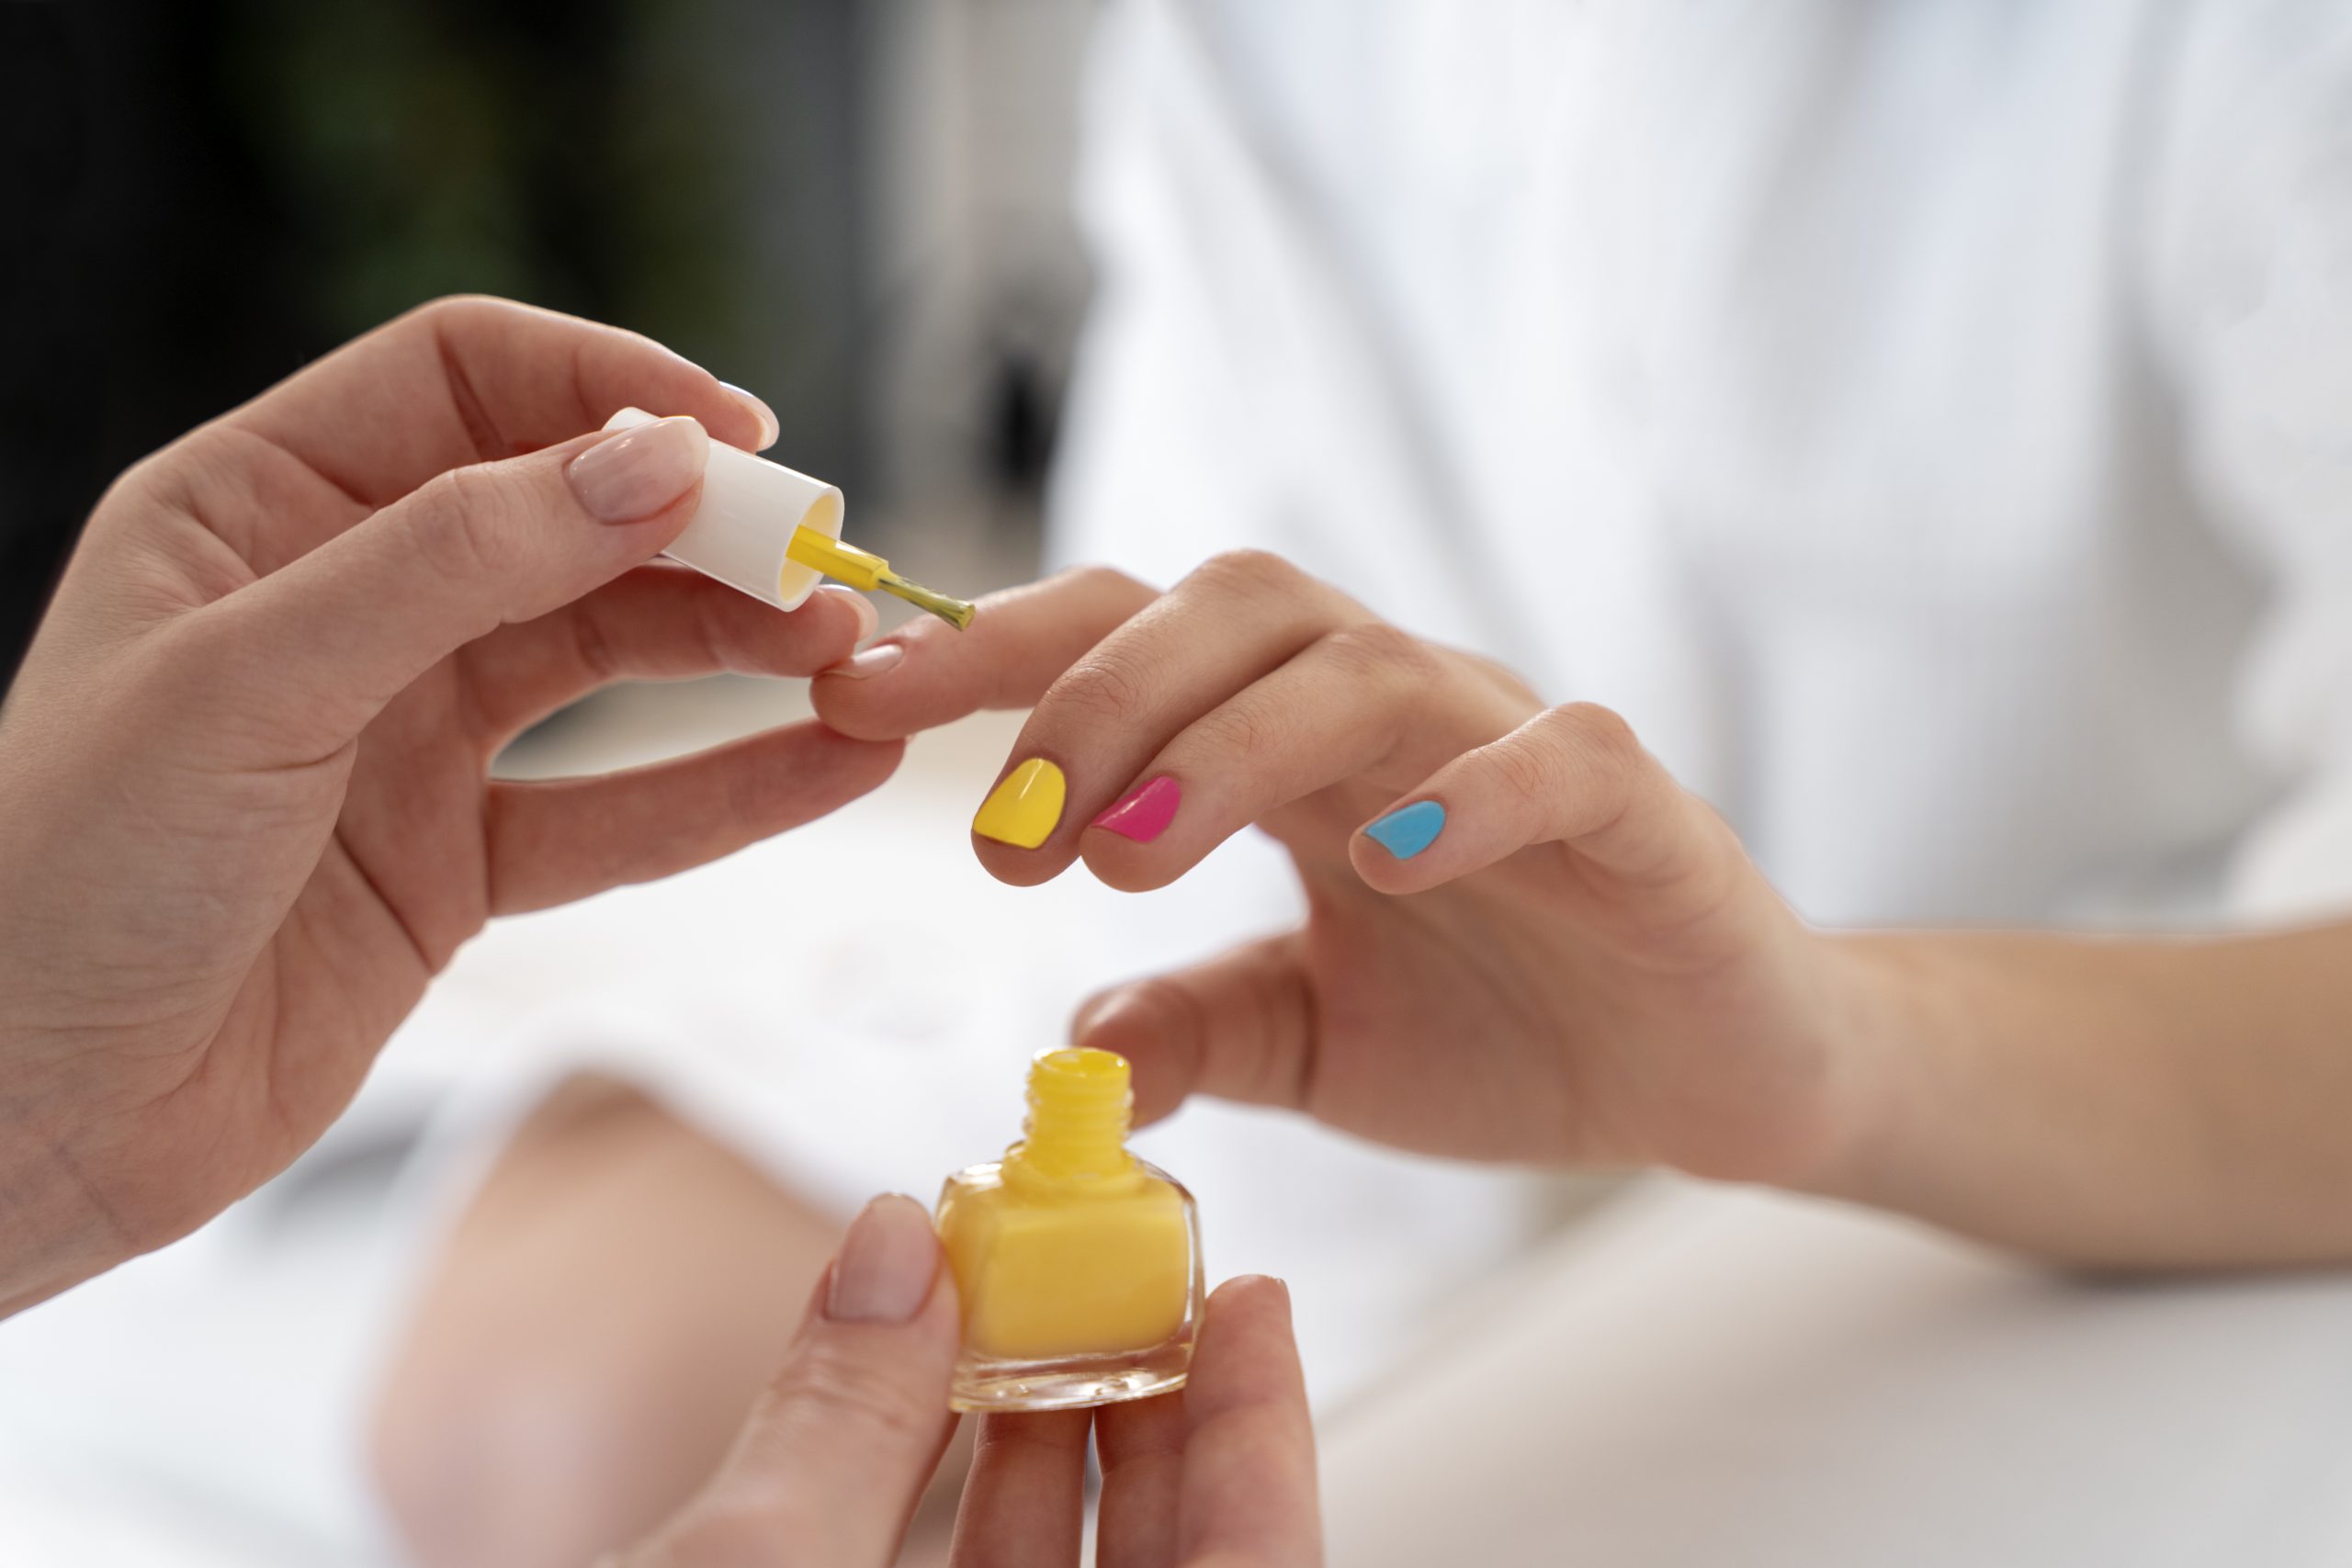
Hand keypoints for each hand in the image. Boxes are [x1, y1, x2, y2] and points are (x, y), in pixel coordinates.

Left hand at [0, 297, 901, 1311]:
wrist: (12, 1123)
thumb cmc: (63, 874)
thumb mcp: (253, 681)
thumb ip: (457, 561)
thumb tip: (657, 459)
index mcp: (257, 507)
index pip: (467, 380)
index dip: (610, 386)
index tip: (744, 435)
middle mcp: (344, 604)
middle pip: (568, 521)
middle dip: (707, 535)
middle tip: (828, 567)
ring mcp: (405, 738)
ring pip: (611, 663)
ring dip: (736, 654)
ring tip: (855, 662)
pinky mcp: (454, 865)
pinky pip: (618, 815)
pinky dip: (727, 793)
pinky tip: (831, 769)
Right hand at [622, 1195, 1318, 1567]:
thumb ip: (837, 1421)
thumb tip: (895, 1248)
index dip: (1267, 1431)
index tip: (1258, 1299)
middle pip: (1164, 1562)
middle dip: (1142, 1408)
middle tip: (1122, 1275)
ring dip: (1037, 1445)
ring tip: (1019, 1311)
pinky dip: (950, 1507)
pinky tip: (927, 1408)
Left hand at [813, 555, 1880, 1187]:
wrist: (1710, 1072)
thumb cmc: (1507, 1030)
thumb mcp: (1311, 1046)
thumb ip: (1195, 1030)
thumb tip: (1064, 1051)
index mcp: (1292, 746)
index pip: (1126, 639)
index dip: (989, 653)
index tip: (852, 702)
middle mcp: (1392, 709)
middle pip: (1233, 604)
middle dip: (1091, 695)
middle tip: (1003, 836)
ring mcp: (1514, 744)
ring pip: (1362, 664)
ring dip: (1223, 744)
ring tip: (1125, 853)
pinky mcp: (1637, 807)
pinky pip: (1557, 756)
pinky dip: (1468, 794)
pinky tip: (1385, 863)